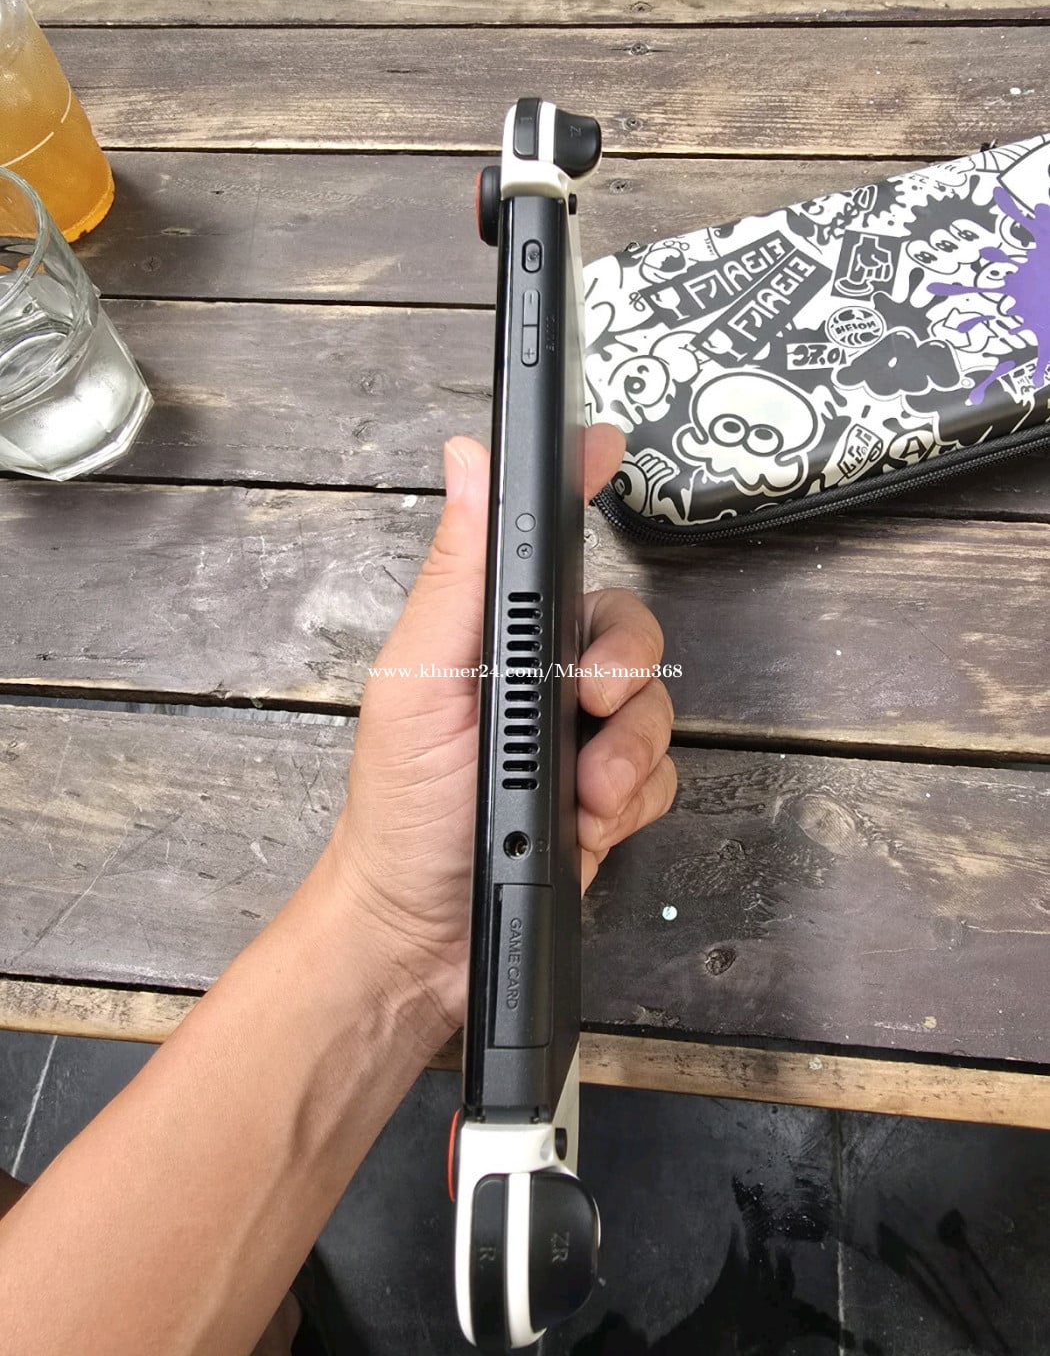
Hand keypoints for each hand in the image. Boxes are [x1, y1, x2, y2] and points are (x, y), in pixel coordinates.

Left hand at [324, 426, 676, 1043]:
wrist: (423, 935)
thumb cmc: (402, 810)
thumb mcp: (421, 682)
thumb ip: (458, 576)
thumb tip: (468, 461)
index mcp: (488, 636)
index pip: (545, 544)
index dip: (580, 489)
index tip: (605, 448)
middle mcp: (536, 677)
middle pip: (625, 627)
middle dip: (624, 665)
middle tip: (590, 703)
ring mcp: (575, 738)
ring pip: (654, 704)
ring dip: (627, 749)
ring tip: (583, 792)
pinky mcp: (607, 795)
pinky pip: (662, 770)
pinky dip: (635, 795)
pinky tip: (593, 821)